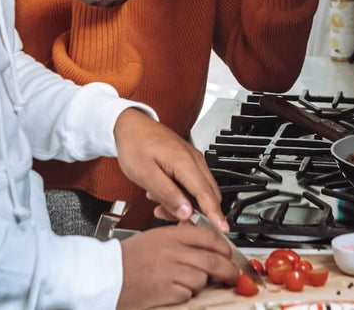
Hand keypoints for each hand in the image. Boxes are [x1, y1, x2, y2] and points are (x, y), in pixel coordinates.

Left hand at [113, 109, 227, 230]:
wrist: (130, 124)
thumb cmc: (134, 144)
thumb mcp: (145, 175)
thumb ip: (168, 194)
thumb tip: (186, 211)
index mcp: (185, 162)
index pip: (206, 194)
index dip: (215, 214)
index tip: (223, 228)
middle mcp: (194, 160)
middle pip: (207, 195)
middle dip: (195, 212)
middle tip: (173, 219)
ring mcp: (192, 160)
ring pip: (200, 191)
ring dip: (185, 203)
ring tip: (160, 203)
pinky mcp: (187, 161)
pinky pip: (192, 183)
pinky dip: (182, 194)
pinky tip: (163, 194)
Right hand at [117, 222, 238, 308]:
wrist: (106, 275)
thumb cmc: (127, 258)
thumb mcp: (154, 237)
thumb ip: (179, 236)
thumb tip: (202, 238)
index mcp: (170, 235)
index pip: (208, 236)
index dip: (224, 246)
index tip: (228, 253)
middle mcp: (172, 251)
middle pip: (213, 260)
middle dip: (228, 270)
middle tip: (232, 275)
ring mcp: (170, 271)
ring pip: (202, 279)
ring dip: (201, 284)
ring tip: (188, 282)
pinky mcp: (166, 291)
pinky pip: (188, 294)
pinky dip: (186, 294)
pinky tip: (175, 290)